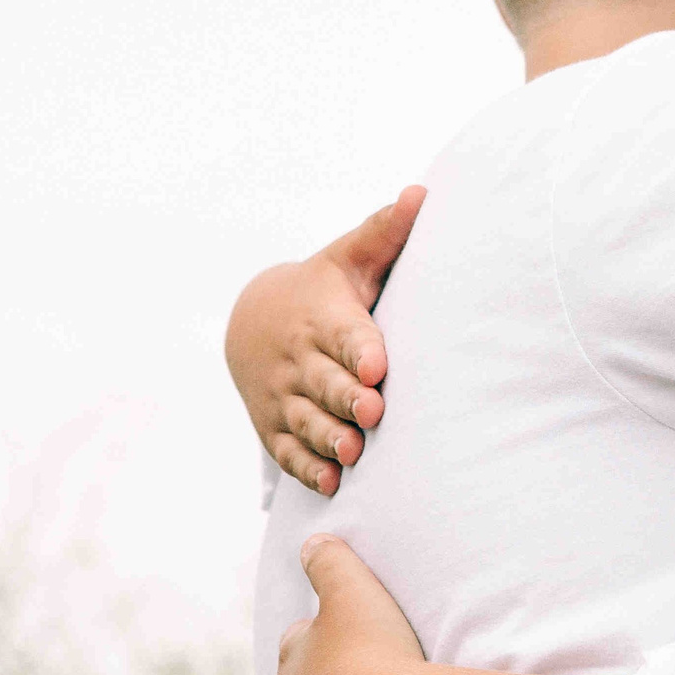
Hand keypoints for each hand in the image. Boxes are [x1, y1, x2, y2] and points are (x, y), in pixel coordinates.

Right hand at [225, 186, 425, 493]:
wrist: (253, 322)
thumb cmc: (323, 289)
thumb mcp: (349, 258)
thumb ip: (386, 233)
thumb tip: (422, 192)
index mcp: (322, 317)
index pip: (343, 334)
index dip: (359, 350)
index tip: (377, 365)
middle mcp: (299, 360)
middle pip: (324, 382)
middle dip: (345, 397)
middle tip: (372, 411)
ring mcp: (283, 397)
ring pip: (306, 420)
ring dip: (328, 437)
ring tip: (353, 452)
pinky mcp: (274, 428)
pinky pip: (288, 452)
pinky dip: (307, 468)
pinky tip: (330, 482)